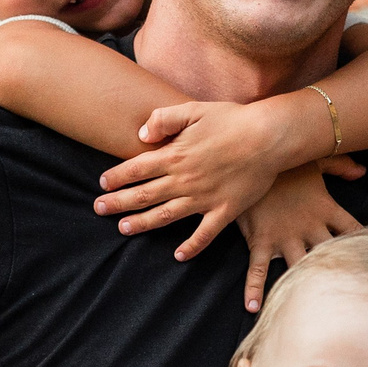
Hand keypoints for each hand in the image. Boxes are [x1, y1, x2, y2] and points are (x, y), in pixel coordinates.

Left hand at [94, 101, 299, 260]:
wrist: (269, 137)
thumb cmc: (233, 119)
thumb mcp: (194, 110)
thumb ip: (164, 119)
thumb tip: (141, 134)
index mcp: (175, 155)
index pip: (136, 169)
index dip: (116, 177)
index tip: (102, 185)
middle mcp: (184, 180)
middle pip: (143, 194)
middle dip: (118, 203)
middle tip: (98, 210)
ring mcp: (203, 198)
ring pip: (164, 215)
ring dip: (142, 223)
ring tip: (123, 229)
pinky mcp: (224, 211)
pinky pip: (204, 234)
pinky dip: (191, 247)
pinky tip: (178, 256)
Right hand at [235, 165, 362, 310]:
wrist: (252, 159)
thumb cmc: (286, 162)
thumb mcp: (316, 160)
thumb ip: (341, 166)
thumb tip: (363, 171)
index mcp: (325, 209)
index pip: (352, 230)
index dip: (364, 245)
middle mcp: (308, 227)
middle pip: (329, 255)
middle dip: (339, 273)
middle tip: (350, 296)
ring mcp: (284, 236)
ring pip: (298, 267)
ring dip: (302, 287)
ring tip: (309, 311)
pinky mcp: (261, 240)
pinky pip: (257, 269)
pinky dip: (254, 288)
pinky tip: (252, 308)